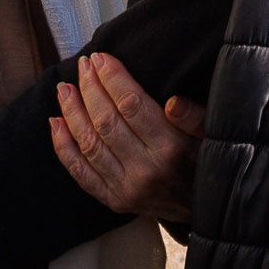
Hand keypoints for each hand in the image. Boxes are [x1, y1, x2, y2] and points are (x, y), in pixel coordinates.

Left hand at [47, 53, 203, 223]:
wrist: (204, 209)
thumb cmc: (207, 162)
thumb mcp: (212, 135)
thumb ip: (194, 116)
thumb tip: (172, 102)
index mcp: (171, 148)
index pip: (132, 105)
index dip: (113, 78)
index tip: (101, 58)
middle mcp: (145, 170)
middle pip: (106, 121)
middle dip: (90, 88)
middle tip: (82, 65)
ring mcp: (126, 188)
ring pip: (89, 144)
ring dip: (73, 113)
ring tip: (64, 88)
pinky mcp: (114, 201)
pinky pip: (80, 172)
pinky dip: (63, 147)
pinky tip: (56, 123)